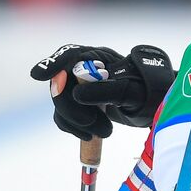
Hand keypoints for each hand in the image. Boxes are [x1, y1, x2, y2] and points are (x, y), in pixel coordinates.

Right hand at [31, 44, 175, 137]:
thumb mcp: (132, 91)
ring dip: (78, 122)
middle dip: (72, 108)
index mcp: (98, 58)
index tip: (37, 75)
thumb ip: (107, 90)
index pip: (69, 55)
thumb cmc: (146, 92)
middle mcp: (84, 70)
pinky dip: (74, 129)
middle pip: (60, 85)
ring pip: (61, 104)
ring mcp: (79, 88)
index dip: (52, 64)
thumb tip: (77, 93)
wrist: (153, 104)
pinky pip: (64, 118)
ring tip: (105, 132)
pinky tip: (92, 135)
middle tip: (90, 124)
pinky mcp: (77, 105)